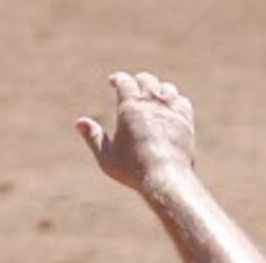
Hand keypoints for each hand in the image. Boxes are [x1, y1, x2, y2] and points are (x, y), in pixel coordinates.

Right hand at [76, 70, 197, 192]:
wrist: (167, 180)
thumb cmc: (134, 170)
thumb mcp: (107, 156)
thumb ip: (93, 138)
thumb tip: (79, 122)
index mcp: (130, 106)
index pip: (124, 80)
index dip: (117, 79)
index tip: (113, 82)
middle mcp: (152, 103)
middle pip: (146, 79)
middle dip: (137, 81)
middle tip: (133, 86)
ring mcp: (172, 112)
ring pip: (167, 88)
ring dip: (158, 89)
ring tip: (152, 96)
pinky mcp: (186, 123)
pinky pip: (183, 102)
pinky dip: (175, 100)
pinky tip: (171, 107)